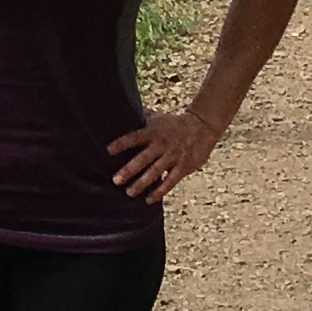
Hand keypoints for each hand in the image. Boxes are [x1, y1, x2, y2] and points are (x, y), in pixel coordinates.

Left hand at [108, 107, 223, 201]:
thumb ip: (140, 117)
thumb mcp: (157, 118)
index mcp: (153, 132)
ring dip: (142, 183)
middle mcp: (162, 145)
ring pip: (156, 172)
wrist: (202, 127)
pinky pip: (170, 181)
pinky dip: (160, 191)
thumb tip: (121, 110)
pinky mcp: (183, 167)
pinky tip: (149, 199)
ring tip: (129, 193)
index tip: (109, 151)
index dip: (122, 143)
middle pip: (144, 158)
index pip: (135, 137)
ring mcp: (173, 156)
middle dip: (129, 170)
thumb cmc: (174, 124)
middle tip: (116, 180)